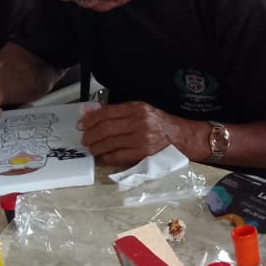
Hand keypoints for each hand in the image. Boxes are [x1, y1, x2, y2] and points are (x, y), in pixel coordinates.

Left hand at [79, 101, 200, 165]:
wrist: (183, 138)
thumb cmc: (162, 125)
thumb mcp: (143, 111)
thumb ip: (121, 112)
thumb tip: (94, 114)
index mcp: (137, 108)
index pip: (106, 112)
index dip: (90, 119)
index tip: (82, 124)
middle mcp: (138, 122)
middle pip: (104, 128)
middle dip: (90, 135)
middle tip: (85, 139)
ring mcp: (140, 139)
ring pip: (109, 143)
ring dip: (96, 147)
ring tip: (92, 148)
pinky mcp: (142, 153)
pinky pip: (117, 156)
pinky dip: (107, 157)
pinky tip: (104, 156)